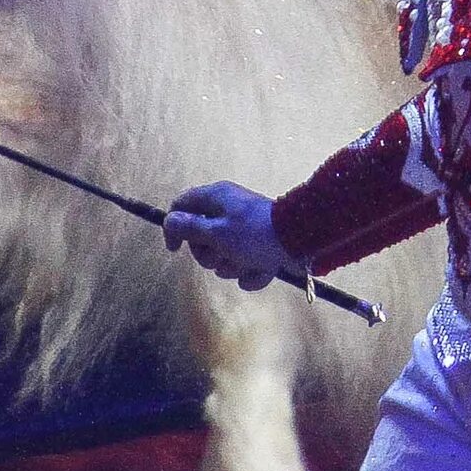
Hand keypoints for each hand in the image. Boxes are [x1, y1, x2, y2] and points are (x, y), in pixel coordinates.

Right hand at [161, 180, 294, 288]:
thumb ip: (190, 228)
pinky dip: (253, 272)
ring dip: (233, 266)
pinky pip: (245, 267)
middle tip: (222, 255)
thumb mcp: (217, 232)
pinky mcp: (260, 247)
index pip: (182, 205)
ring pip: (223, 257)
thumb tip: (169, 221)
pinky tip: (264, 268)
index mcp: (216, 198)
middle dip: (209, 255)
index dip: (174, 227)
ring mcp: (245, 230)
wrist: (300, 240)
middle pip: (201, 238)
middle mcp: (228, 211)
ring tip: (249, 262)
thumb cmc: (254, 234)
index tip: (175, 249)